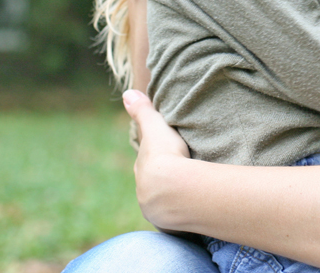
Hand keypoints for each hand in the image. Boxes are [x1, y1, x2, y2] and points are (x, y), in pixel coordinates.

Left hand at [123, 89, 190, 229]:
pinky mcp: (171, 225)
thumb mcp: (156, 127)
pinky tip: (192, 214)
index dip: (155, 160)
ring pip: (164, 204)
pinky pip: (177, 220)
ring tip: (188, 196)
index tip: (166, 157)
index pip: (146, 165)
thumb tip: (127, 93)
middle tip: (178, 177)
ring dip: (174, 200)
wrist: (176, 189)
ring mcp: (156, 211)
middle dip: (163, 182)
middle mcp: (144, 193)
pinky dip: (183, 215)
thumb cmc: (166, 155)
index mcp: (141, 171)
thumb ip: (142, 111)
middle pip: (153, 186)